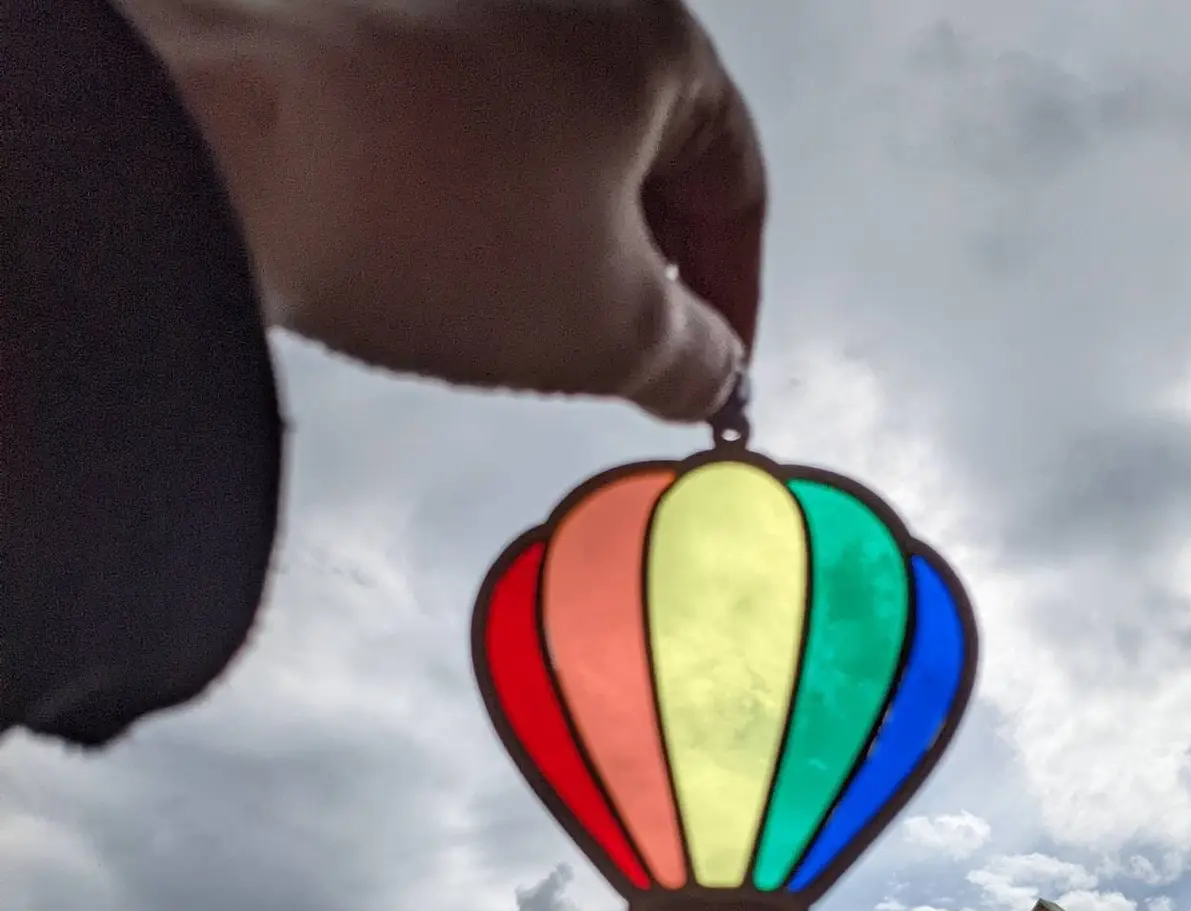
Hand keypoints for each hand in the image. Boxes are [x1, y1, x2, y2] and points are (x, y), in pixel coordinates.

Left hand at [119, 0, 766, 422]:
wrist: (231, 147)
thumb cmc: (449, 223)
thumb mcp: (612, 329)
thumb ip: (696, 361)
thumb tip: (713, 373)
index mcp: (653, 41)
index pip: (737, 181)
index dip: (738, 294)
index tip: (716, 367)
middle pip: (646, 154)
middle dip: (652, 269)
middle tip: (632, 356)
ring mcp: (457, 6)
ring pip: (552, 143)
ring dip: (566, 240)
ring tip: (532, 322)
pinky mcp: (367, 29)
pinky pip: (466, 130)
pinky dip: (484, 205)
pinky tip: (447, 264)